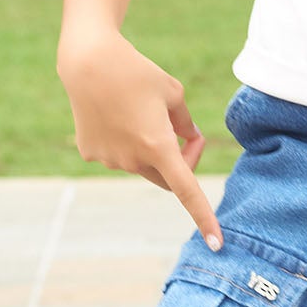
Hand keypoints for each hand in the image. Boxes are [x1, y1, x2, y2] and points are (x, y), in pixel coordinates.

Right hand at [58, 26, 222, 249]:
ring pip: (140, 164)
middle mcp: (133, 160)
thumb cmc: (137, 72)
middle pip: (166, 176)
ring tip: (139, 108)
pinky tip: (113, 113)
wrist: (89, 62)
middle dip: (181, 162)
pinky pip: (116, 154)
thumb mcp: (172, 91)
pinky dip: (122, 140)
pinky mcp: (92, 153)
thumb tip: (188, 139)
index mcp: (158, 146)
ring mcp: (109, 160)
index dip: (204, 217)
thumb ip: (184, 122)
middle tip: (185, 133)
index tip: (217, 243)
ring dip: (149, 147)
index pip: (187, 191)